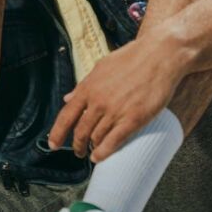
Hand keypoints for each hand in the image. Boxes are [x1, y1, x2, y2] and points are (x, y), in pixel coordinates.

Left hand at [48, 28, 181, 162]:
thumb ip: (84, 85)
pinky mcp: (133, 119)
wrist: (159, 55)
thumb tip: (68, 98)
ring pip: (96, 138)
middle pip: (80, 131)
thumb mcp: (102, 67)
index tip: (53, 143)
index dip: (57, 133)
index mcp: (88, 87)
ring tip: (92, 151)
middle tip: (78, 151)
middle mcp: (98, 101)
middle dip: (76, 145)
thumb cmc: (131, 58)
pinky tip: (99, 157)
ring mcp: (115, 111)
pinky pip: (113, 142)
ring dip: (91, 148)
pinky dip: (103, 152)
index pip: (66, 116)